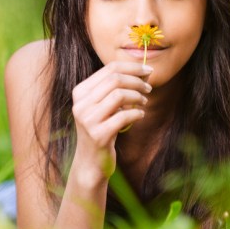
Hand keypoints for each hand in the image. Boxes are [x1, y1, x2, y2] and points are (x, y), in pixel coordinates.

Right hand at [70, 62, 152, 182]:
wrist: (91, 162)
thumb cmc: (101, 129)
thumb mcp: (104, 106)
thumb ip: (118, 88)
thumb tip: (145, 71)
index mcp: (80, 92)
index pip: (109, 69)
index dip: (132, 67)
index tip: (148, 70)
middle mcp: (81, 104)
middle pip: (115, 79)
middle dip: (137, 81)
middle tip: (149, 88)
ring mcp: (88, 120)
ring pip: (119, 95)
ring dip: (137, 96)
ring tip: (144, 102)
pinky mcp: (98, 135)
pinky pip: (124, 116)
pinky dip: (137, 113)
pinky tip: (140, 115)